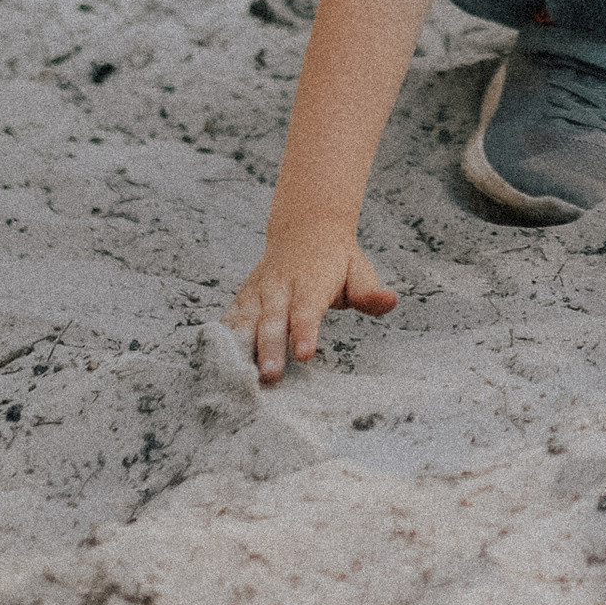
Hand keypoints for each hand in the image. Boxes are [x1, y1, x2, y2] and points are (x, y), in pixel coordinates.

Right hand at [233, 215, 397, 381]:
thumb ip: (370, 292)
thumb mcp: (359, 270)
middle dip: (269, 348)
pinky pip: (230, 319)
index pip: (307, 310)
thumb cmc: (337, 260)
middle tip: (270, 376)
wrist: (305, 228)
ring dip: (240, 347)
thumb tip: (390, 301)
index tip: (304, 355)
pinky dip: (221, 339)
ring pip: (245, 320)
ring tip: (236, 375)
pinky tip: (215, 361)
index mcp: (311, 283)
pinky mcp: (244, 297)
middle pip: (273, 320)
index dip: (305, 332)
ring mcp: (258, 292)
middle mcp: (280, 287)